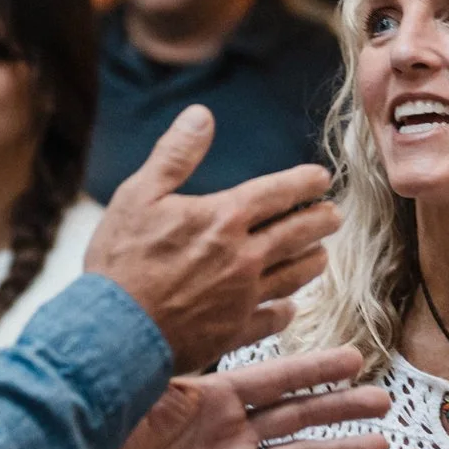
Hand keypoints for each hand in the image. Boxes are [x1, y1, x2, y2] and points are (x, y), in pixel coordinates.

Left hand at [71, 346, 390, 448]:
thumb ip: (176, 363)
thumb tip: (186, 316)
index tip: (354, 358)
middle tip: (384, 399)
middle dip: (341, 407)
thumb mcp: (143, 391)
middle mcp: (232, 430)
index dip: (314, 370)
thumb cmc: (106, 432)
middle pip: (298, 415)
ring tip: (379, 444)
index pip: (275, 378)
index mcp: (215, 395)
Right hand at [83, 106, 339, 371]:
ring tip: (321, 254)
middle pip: (298, 234)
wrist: (114, 334)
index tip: (321, 178)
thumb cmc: (120, 262)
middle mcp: (244, 257)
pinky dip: (285, 311)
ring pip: (294, 276)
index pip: (279, 193)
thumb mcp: (138, 195)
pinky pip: (272, 318)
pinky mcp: (234, 332)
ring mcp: (243, 298)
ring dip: (312, 262)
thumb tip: (201, 114)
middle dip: (321, 221)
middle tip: (334, 216)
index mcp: (224, 218)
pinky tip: (289, 307)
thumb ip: (174, 154)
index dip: (305, 183)